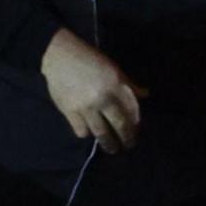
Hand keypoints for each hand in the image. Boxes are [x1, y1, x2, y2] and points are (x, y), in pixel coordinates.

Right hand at [41, 28, 143, 153]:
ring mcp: (86, 106)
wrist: (60, 56)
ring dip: (108, 143)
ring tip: (111, 149)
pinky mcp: (69, 111)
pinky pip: (81, 130)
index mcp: (116, 85)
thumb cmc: (90, 59)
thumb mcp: (114, 68)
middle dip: (126, 138)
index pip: (132, 110)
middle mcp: (103, 98)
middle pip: (119, 124)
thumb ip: (129, 84)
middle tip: (129, 145)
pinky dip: (86, 133)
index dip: (135, 123)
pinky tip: (89, 133)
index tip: (136, 130)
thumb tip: (145, 95)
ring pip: (101, 132)